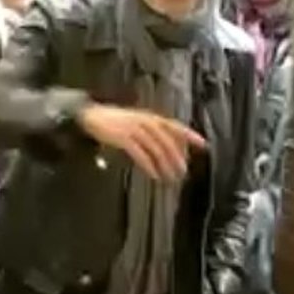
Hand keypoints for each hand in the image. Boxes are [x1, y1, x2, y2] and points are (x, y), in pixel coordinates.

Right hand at [78, 104, 206, 181]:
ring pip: (156, 149)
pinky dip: (149, 165)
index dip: (190, 135)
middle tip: (183, 173)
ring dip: (165, 165)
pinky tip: (154, 175)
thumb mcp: (135, 122)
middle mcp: (145, 122)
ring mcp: (135, 129)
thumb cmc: (113, 121)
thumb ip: (150, 132)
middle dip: (177, 158)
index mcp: (150, 117)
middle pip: (168, 142)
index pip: (175, 126)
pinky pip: (141, 154)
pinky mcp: (124, 138)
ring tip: (170, 178)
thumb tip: (166, 147)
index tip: (203, 144)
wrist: (90, 116)